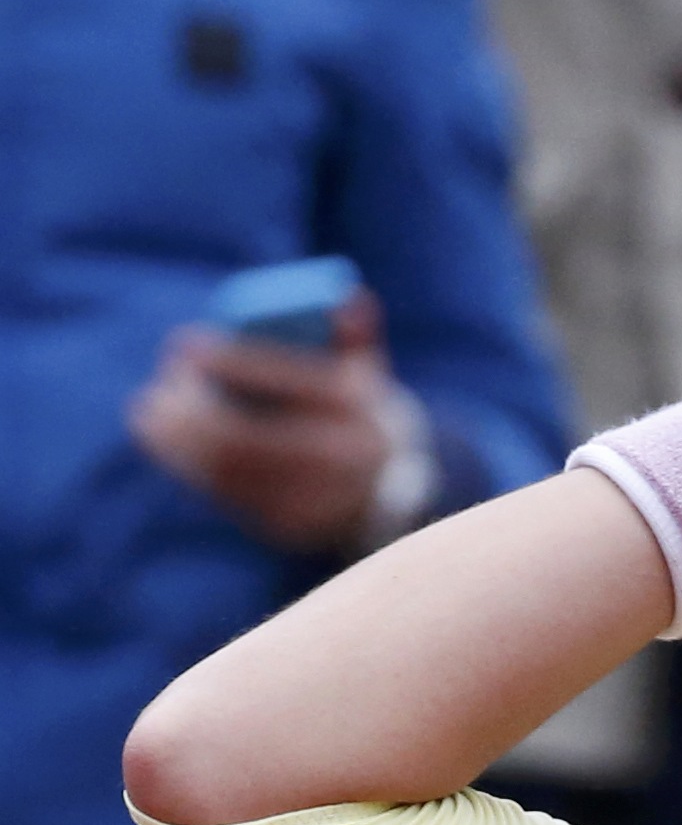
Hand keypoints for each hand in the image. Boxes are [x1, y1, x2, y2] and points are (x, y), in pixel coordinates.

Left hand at [129, 297, 398, 554]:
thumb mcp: (366, 376)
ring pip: (227, 470)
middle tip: (161, 384)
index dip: (231, 362)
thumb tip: (350, 297)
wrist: (390, 494)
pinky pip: (227, 494)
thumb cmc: (358, 417)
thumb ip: (355, 337)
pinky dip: (190, 465)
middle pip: (245, 437)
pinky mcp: (288, 527)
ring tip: (148, 411)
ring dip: (177, 441)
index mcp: (360, 413)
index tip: (185, 344)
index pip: (289, 382)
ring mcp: (315, 500)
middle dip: (191, 409)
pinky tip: (168, 444)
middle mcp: (341, 462)